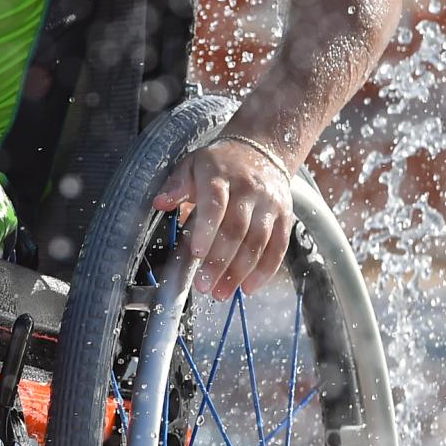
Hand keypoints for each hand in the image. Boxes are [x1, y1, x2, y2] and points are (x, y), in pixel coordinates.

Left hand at [151, 133, 296, 299]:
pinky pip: (279, 247)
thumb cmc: (219, 164)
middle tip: (204, 286)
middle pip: (237, 229)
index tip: (197, 254)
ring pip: (258, 242)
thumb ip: (176, 185)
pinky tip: (249, 288)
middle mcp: (249, 190)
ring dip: (240, 272)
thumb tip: (160, 202)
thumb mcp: (192, 165)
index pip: (216, 204)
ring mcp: (269, 205)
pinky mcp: (284, 217)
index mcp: (221, 176)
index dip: (207, 230)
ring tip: (221, 293)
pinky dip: (265, 271)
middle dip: (220, 261)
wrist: (262, 152)